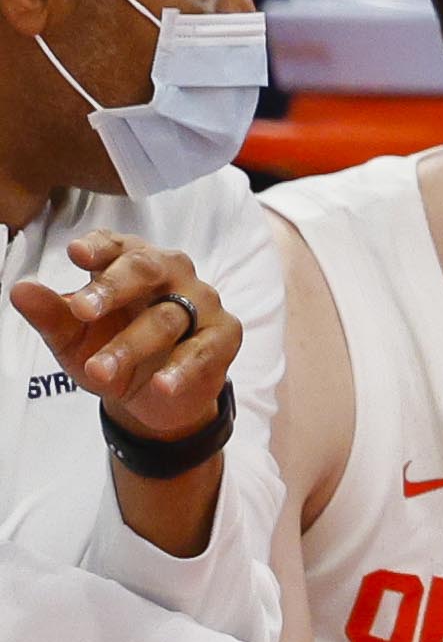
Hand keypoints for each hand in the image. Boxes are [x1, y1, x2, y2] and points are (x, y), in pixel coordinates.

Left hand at [7, 232, 235, 439]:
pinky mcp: (224, 335)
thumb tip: (20, 290)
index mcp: (131, 262)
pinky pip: (203, 349)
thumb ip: (51, 315)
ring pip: (167, 318)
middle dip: (112, 288)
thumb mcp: (73, 339)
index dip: (98, 247)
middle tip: (81, 309)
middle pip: (146, 268)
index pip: (117, 244)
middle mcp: (171, 274)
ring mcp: (202, 302)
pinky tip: (161, 384)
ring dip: (130, 346)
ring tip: (99, 370)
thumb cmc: (112, 350)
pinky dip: (181, 369)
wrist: (154, 397)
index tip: (75, 254)